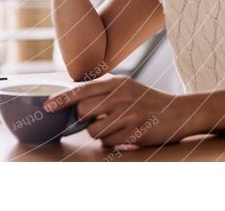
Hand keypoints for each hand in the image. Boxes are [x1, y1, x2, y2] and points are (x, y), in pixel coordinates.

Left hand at [42, 75, 200, 147]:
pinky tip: (125, 134)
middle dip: (83, 119)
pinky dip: (112, 141)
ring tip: (114, 127)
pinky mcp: (134, 132)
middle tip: (97, 118)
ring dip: (98, 133)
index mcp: (115, 82)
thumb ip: (102, 90)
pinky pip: (108, 142)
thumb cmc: (147, 100)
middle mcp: (120, 96)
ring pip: (93, 129)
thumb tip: (73, 100)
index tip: (46, 107)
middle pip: (82, 111)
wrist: (178, 112)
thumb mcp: (126, 86)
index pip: (80, 90)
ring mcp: (127, 114)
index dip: (61, 99)